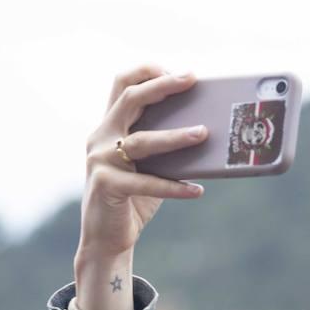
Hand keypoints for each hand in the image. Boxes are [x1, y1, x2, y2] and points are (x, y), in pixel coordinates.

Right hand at [75, 67, 208, 309]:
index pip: (122, 84)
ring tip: (204, 133)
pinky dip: (174, 187)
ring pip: (142, 140)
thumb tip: (209, 131)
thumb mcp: (151, 167)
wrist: (106, 239)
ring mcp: (100, 160)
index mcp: (110, 127)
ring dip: (176, 136)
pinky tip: (197, 190)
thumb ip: (167, 147)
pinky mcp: (106, 186)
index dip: (147, 71)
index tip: (177, 70)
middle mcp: (100, 137)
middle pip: (131, 99)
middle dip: (163, 85)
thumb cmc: (134, 199)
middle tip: (192, 79)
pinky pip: (147, 183)